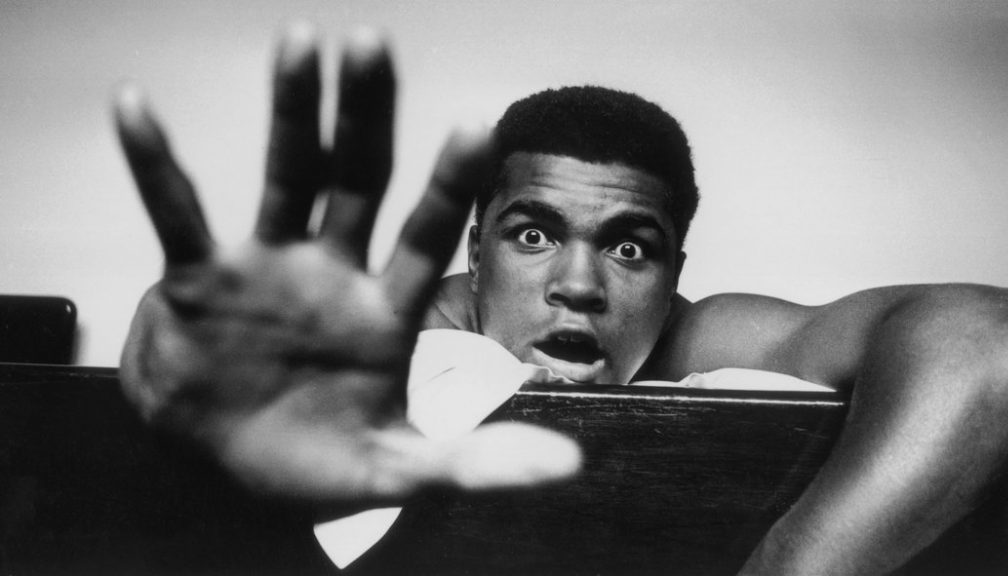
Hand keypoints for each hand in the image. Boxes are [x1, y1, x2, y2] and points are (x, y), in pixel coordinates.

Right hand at [114, 23, 580, 507]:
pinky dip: (155, 164)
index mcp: (386, 313)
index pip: (426, 236)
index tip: (476, 124)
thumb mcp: (398, 471)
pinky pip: (176, 213)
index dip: (449, 185)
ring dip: (291, 113)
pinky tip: (136, 105)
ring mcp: (266, 269)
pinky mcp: (198, 280)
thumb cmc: (318, 467)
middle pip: (356, 181)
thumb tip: (569, 465)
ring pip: (283, 177)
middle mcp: (332, 274)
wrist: (227, 475)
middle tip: (374, 45)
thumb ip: (476, 462)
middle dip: (366, 117)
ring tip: (300, 43)